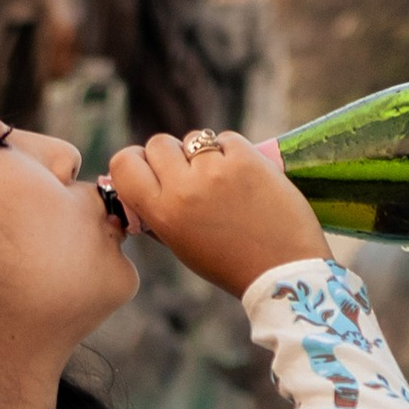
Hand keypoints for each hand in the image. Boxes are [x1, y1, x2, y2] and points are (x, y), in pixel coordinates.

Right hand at [105, 130, 327, 299]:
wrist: (283, 270)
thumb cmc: (230, 262)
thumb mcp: (180, 244)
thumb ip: (157, 212)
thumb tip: (136, 187)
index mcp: (162, 214)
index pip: (124, 162)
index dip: (137, 162)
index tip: (151, 170)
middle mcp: (184, 189)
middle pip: (158, 143)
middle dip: (172, 156)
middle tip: (191, 175)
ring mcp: (216, 171)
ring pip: (194, 138)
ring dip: (204, 153)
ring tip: (223, 180)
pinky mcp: (246, 159)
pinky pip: (226, 138)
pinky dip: (233, 152)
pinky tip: (245, 177)